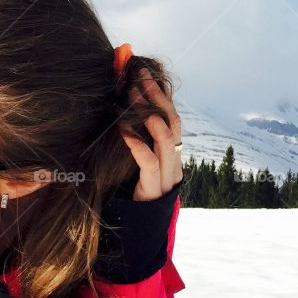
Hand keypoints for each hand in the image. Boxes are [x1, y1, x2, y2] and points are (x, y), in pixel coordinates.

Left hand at [119, 70, 182, 200]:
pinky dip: (137, 143)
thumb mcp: (137, 156)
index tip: (144, 73)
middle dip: (157, 97)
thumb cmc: (134, 185)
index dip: (161, 94)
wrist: (138, 225)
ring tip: (133, 97)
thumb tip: (122, 101)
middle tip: (139, 77)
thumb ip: (136, 134)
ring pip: (168, 139)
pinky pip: (149, 162)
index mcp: (173, 151)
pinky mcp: (154, 188)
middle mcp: (174, 160)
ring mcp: (167, 175)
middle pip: (174, 121)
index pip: (172, 116)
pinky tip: (123, 130)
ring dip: (150, 115)